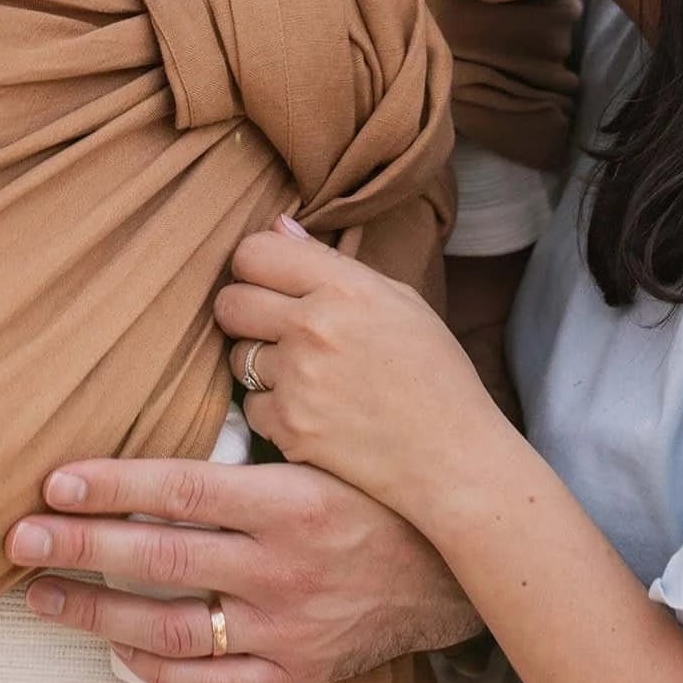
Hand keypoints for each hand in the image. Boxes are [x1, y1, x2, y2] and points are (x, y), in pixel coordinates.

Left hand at [6, 458, 478, 682]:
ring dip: (97, 616)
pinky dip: (158, 677)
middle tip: (18, 539)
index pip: (182, 490)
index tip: (54, 480)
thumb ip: (256, 440)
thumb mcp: (328, 452)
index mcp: (291, 502)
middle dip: (80, 548)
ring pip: (172, 631)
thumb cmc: (381, 494)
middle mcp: (283, 568)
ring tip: (41, 598)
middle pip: (161, 561)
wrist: (456, 573)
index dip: (112, 486)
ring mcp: (286, 628)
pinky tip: (116, 657)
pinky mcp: (294, 672)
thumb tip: (185, 395)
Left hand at [214, 222, 511, 517]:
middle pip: (230, 302)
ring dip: (260, 364)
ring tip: (306, 375)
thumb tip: (278, 225)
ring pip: (236, 356)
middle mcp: (314, 326)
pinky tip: (312, 412)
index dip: (255, 266)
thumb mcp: (400, 301)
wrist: (452, 457)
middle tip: (273, 328)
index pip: (254, 252)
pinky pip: (251, 406)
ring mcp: (297, 379)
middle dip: (244, 313)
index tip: (269, 282)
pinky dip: (274, 410)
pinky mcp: (288, 427)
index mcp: (345, 287)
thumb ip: (331, 263)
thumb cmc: (435, 374)